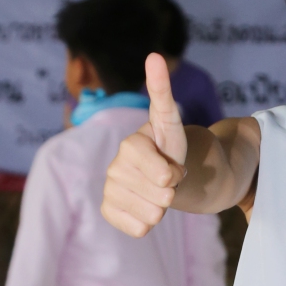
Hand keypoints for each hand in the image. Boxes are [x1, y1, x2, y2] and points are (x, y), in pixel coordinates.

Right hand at [101, 52, 187, 235]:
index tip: (174, 166)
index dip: (176, 174)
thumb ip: (162, 92)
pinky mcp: (108, 212)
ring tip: (157, 190)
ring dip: (163, 207)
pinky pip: (139, 229)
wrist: (161, 173)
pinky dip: (149, 222)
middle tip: (167, 178)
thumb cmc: (168, 146)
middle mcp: (113, 169)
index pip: (165, 176)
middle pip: (162, 198)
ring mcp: (109, 191)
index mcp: (129, 146)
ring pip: (153, 216)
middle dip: (172, 190)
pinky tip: (144, 205)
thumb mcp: (171, 121)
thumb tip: (154, 55)